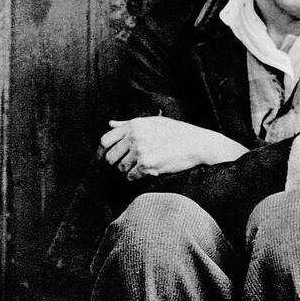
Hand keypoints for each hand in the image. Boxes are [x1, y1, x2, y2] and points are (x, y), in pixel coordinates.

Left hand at [100, 117, 247, 180]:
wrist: (197, 144)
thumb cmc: (177, 133)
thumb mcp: (153, 122)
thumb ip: (129, 123)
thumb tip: (110, 124)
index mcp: (134, 125)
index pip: (105, 140)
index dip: (102, 152)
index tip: (105, 159)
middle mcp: (134, 136)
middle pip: (109, 156)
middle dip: (115, 164)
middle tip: (124, 167)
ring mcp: (140, 150)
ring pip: (121, 168)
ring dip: (128, 171)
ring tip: (141, 168)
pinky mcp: (147, 164)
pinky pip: (131, 176)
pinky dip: (137, 178)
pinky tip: (147, 173)